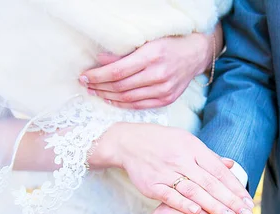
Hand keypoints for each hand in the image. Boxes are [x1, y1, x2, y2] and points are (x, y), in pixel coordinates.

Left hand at [78, 32, 213, 108]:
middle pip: (121, 86)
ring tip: (95, 92)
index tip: (84, 76)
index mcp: (152, 56)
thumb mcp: (147, 42)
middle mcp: (159, 74)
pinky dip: (122, 105)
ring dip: (108, 96)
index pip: (117, 70)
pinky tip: (111, 100)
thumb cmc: (169, 44)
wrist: (195, 55)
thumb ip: (124, 53)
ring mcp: (164, 90)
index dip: (98, 76)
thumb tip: (100, 60)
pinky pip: (139, 106)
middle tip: (85, 85)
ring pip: (128, 98)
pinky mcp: (167, 99)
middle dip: (99, 86)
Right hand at [88, 123, 253, 213]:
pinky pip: (169, 196)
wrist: (128, 142)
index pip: (219, 170)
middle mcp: (182, 160)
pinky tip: (197, 212)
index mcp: (194, 148)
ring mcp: (167, 173)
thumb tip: (231, 165)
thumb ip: (209, 156)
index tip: (249, 201)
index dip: (235, 186)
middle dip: (230, 200)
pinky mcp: (152, 185)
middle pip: (211, 183)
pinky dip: (183, 204)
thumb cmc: (162, 142)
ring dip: (213, 205)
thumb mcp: (187, 141)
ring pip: (194, 191)